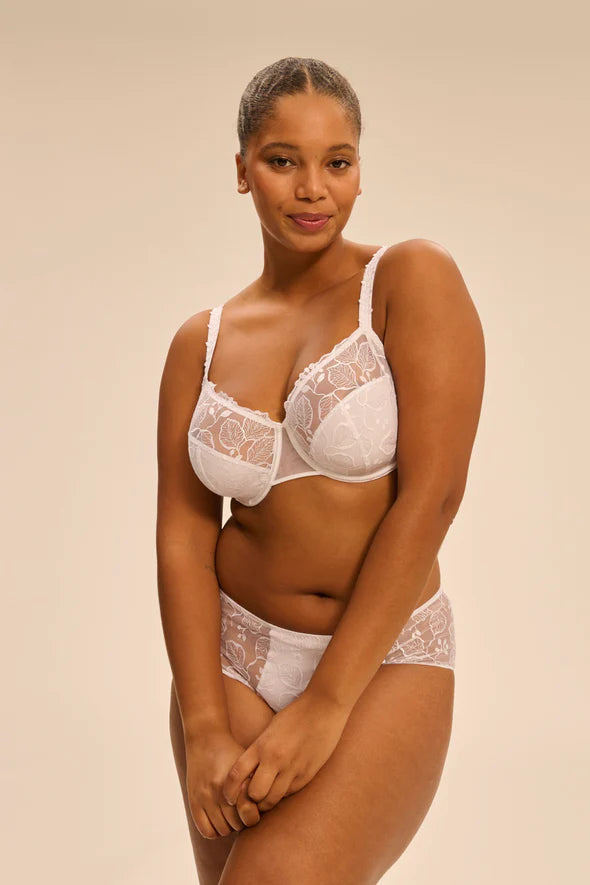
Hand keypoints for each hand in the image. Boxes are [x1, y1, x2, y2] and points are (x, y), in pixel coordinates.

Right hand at [185, 728, 261, 838]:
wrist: (206, 738)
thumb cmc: (232, 751)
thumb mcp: (248, 764)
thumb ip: (257, 783)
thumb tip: (268, 805)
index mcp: (236, 782)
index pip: (250, 817)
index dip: (254, 817)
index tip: (253, 810)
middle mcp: (219, 792)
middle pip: (236, 826)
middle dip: (241, 822)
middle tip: (242, 814)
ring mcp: (204, 798)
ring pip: (221, 830)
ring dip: (228, 827)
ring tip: (231, 816)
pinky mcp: (193, 801)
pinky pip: (205, 830)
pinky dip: (214, 831)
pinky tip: (219, 820)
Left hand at [222, 690, 349, 812]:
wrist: (323, 707)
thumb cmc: (294, 716)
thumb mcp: (270, 730)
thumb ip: (258, 752)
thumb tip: (246, 776)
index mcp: (262, 746)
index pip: (236, 775)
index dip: (228, 791)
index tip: (228, 797)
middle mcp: (275, 759)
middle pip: (254, 795)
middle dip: (250, 799)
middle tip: (250, 798)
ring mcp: (292, 769)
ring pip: (272, 800)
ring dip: (266, 801)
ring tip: (265, 795)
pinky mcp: (307, 775)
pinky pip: (289, 794)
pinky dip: (283, 794)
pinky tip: (283, 786)